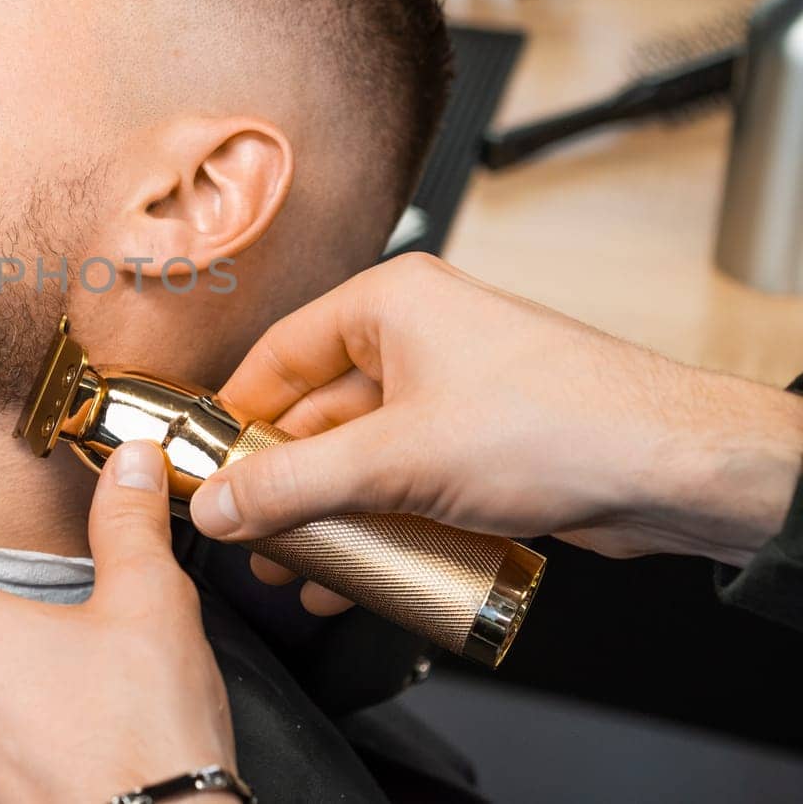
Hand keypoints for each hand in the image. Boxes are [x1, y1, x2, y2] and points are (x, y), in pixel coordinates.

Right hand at [189, 254, 802, 601]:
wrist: (672, 467)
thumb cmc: (559, 422)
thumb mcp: (396, 460)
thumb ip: (292, 485)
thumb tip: (218, 505)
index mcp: (389, 303)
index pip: (279, 354)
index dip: (235, 415)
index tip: (205, 466)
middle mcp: (418, 338)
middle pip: (317, 412)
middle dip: (282, 483)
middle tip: (248, 533)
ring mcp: (452, 391)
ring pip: (361, 454)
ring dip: (326, 513)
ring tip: (292, 567)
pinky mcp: (479, 441)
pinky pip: (403, 480)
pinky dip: (374, 522)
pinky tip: (351, 574)